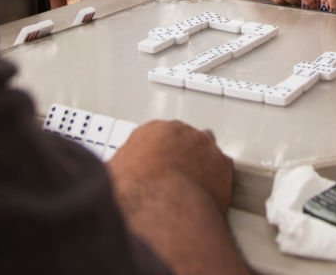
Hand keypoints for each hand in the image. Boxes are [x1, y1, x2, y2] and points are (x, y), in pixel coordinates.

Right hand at [108, 120, 232, 213]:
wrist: (162, 204)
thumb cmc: (135, 192)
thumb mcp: (112, 177)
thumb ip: (119, 171)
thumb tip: (115, 181)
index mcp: (152, 131)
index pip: (157, 137)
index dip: (156, 155)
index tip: (155, 169)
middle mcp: (181, 132)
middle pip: (183, 140)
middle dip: (180, 156)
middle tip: (173, 178)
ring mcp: (205, 145)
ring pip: (206, 151)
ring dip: (201, 165)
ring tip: (193, 186)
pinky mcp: (224, 163)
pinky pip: (222, 170)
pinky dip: (217, 180)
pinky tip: (210, 194)